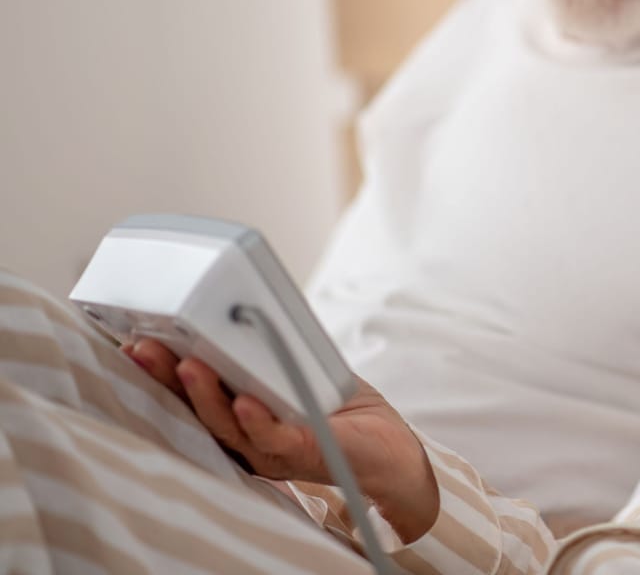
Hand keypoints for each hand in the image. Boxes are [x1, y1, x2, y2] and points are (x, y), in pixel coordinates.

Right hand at [123, 339, 438, 542]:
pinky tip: (247, 402)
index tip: (134, 339)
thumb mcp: (297, 369)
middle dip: (166, 378)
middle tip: (144, 346)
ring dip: (207, 395)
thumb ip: (268, 349)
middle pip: (196, 410)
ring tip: (189, 366)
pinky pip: (276, 440)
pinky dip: (259, 421)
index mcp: (237, 419)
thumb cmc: (339, 410)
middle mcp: (245, 440)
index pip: (190, 394)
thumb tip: (243, 302)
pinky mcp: (305, 452)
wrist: (391, 452)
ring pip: (229, 426)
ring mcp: (272, 451)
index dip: (161, 370)